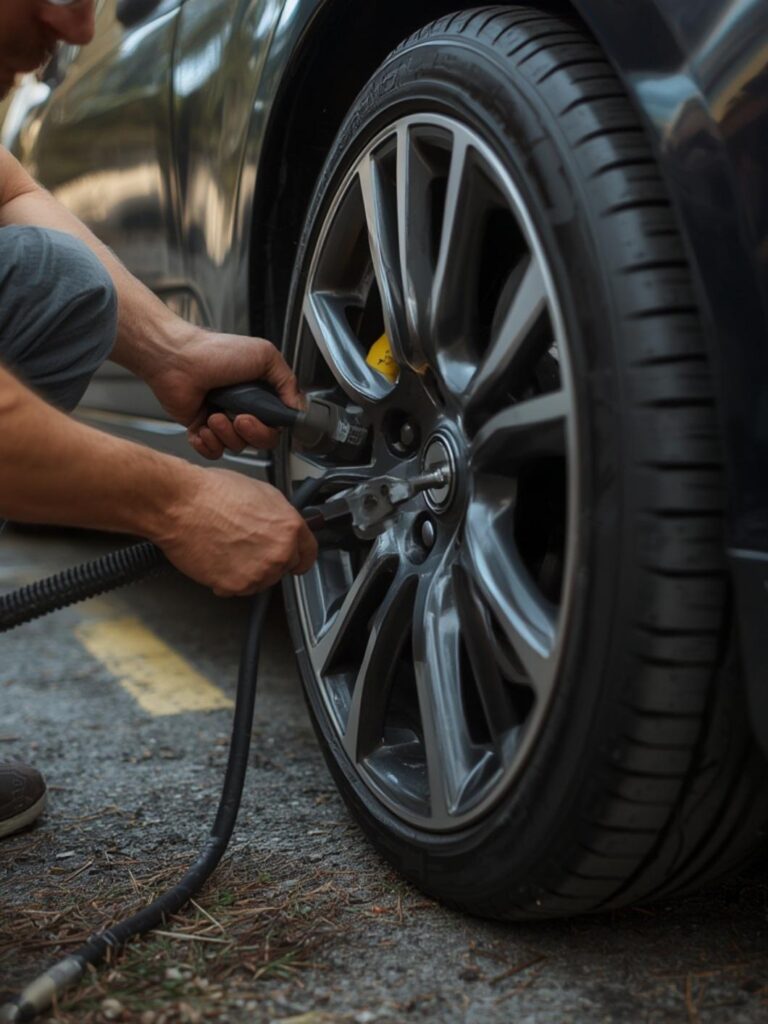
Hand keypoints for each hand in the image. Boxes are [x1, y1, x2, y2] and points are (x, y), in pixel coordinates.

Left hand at [147, 327, 301, 458]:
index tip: (262, 416)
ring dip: (225, 434)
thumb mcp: (265, 355)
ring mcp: (223, 420)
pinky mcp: (202, 429)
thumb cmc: (215, 352)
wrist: (177, 359)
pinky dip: (208, 445)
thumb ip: (288, 382)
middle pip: (260, 440)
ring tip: (213, 415)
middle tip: (239, 418)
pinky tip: (203, 428)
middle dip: (251, 433)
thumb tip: (298, 407)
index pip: (277, 424)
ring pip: (236, 447)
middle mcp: (243, 408)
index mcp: (261, 393)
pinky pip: (213, 451)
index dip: (271, 427)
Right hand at [156, 467, 316, 595]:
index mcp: (289, 528)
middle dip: (268, 560)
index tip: (294, 560)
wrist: (181, 505)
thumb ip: (279, 516)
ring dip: (248, 572)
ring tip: (227, 548)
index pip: (308, 553)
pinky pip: (236, 590)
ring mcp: (258, 573)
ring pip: (260, 581)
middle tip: (245, 545)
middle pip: (283, 568)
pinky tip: (216, 558)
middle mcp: (278, 553)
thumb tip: (283, 526)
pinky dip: (226, 581)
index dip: (299, 555)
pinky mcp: (235, 586)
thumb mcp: (261, 493)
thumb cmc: (212, 494)